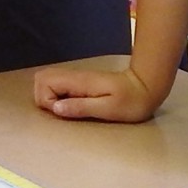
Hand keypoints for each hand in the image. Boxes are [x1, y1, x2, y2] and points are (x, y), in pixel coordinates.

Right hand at [34, 62, 164, 123]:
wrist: (146, 88)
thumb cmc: (130, 101)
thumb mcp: (107, 109)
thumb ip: (80, 107)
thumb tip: (55, 108)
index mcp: (78, 82)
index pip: (44, 83)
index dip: (48, 101)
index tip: (64, 111)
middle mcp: (73, 76)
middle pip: (41, 78)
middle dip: (43, 97)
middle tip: (62, 110)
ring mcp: (76, 78)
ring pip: (47, 80)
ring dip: (48, 96)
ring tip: (65, 109)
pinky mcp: (79, 82)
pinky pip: (57, 84)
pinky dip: (56, 95)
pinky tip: (71, 104)